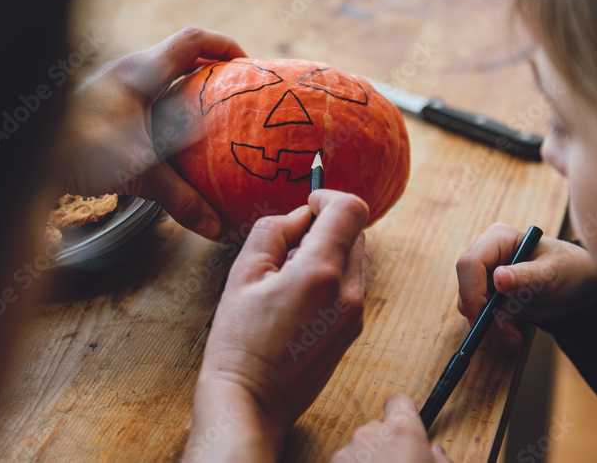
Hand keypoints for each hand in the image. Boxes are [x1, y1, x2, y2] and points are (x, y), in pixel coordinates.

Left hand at [57, 27, 244, 237]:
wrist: (29, 156)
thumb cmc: (80, 152)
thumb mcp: (139, 175)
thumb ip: (181, 199)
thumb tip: (217, 227)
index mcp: (141, 71)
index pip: (192, 39)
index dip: (224, 45)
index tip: (247, 65)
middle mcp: (127, 71)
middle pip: (180, 56)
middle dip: (210, 70)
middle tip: (235, 92)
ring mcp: (113, 85)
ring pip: (161, 76)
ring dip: (186, 88)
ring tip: (211, 114)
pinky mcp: (104, 104)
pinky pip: (146, 94)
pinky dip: (165, 107)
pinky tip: (172, 138)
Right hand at [185, 190, 369, 461]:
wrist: (252, 400)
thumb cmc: (240, 342)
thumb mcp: (242, 273)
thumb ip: (273, 230)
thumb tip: (300, 217)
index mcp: (321, 272)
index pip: (352, 209)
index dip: (328, 196)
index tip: (308, 206)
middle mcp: (348, 292)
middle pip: (356, 231)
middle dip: (325, 227)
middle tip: (288, 247)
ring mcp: (355, 314)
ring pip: (356, 257)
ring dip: (329, 252)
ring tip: (289, 276)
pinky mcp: (353, 329)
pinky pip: (351, 284)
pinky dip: (331, 277)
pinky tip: (297, 298)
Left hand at [332, 394, 452, 462]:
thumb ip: (438, 459)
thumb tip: (435, 452)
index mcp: (403, 431)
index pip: (399, 402)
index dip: (402, 414)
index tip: (404, 424)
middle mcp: (372, 434)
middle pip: (376, 428)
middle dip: (383, 445)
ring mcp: (348, 451)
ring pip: (358, 448)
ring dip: (365, 462)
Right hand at [456, 223, 596, 347]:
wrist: (580, 286)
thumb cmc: (570, 267)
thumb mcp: (552, 271)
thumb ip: (526, 276)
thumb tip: (498, 279)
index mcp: (498, 240)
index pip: (470, 263)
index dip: (471, 290)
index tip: (481, 314)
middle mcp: (488, 257)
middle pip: (466, 286)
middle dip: (481, 313)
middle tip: (504, 333)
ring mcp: (489, 278)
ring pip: (472, 305)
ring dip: (491, 325)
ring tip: (514, 336)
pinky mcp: (494, 298)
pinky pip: (484, 317)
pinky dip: (496, 329)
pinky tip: (514, 335)